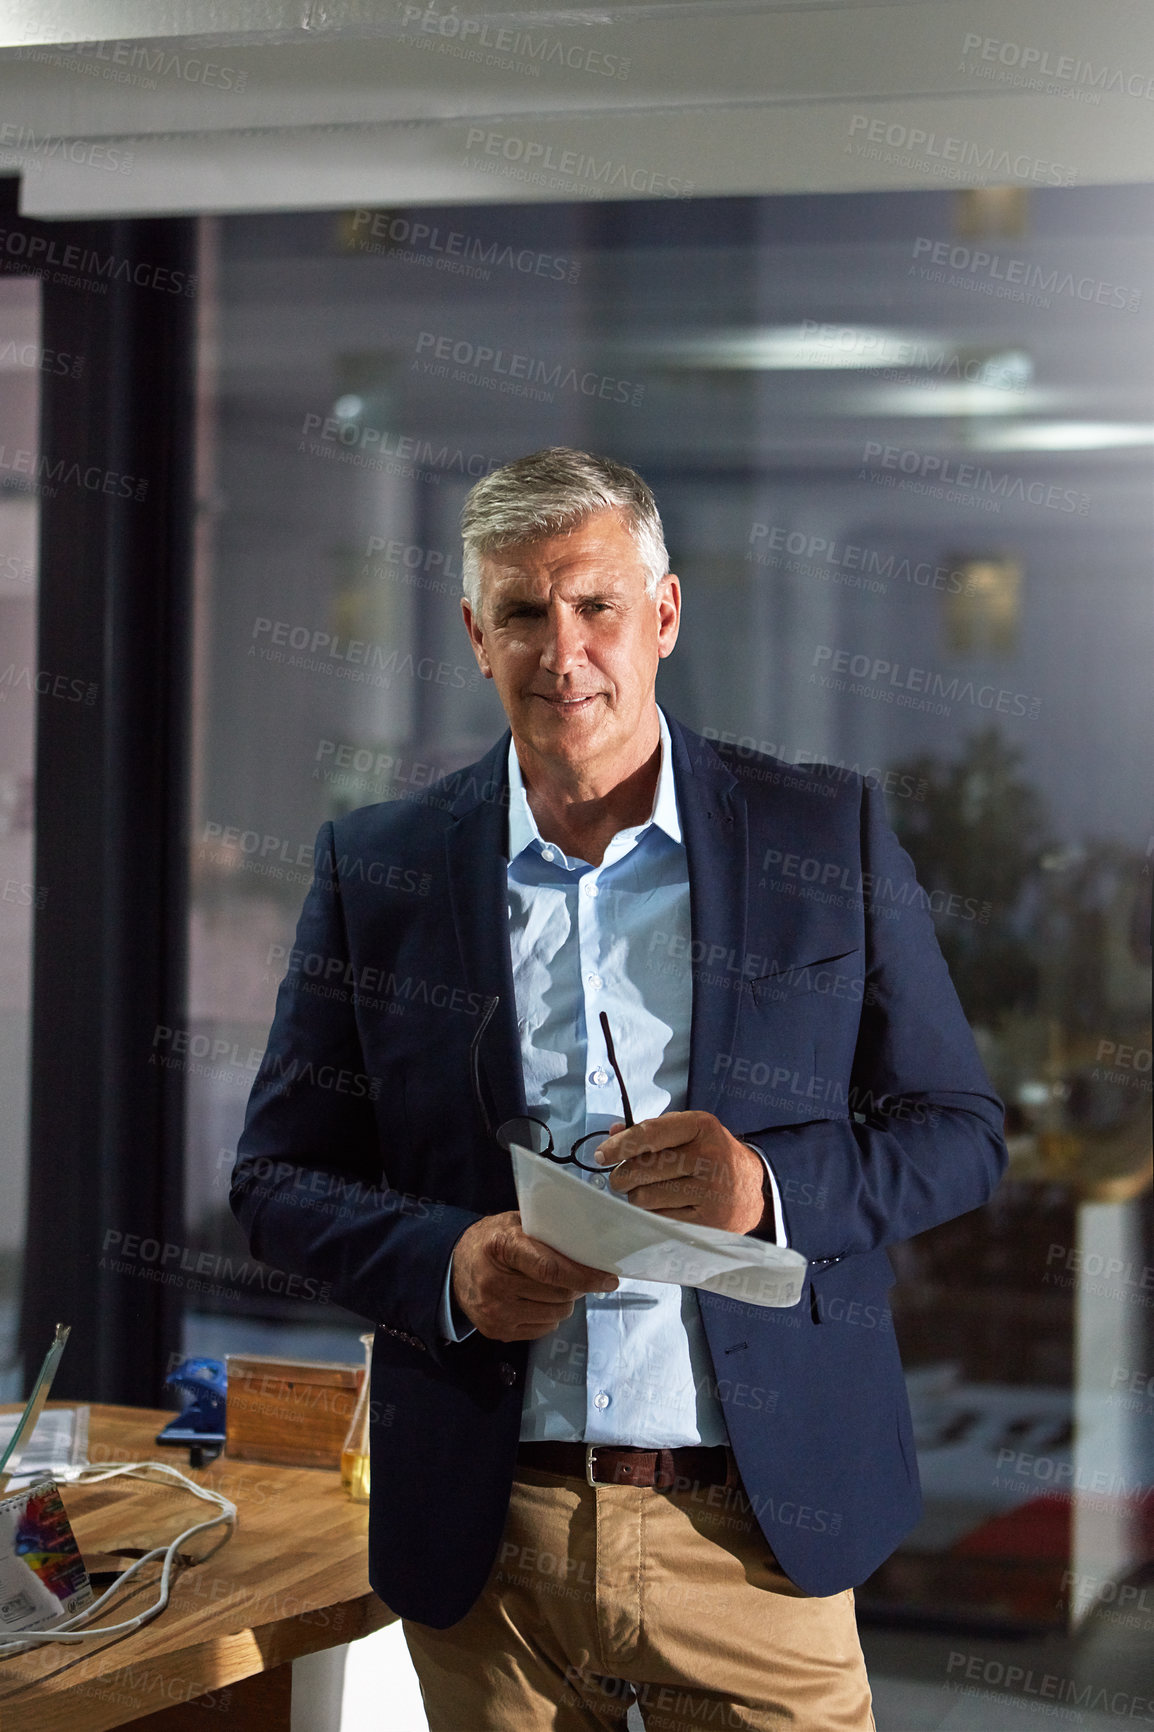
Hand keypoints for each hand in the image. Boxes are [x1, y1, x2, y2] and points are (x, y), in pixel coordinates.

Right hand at [450, 1210, 618, 1340]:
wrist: (454, 1267)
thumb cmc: (491, 1241)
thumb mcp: (514, 1224)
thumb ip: (546, 1233)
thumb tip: (589, 1247)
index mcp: (502, 1247)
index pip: (550, 1269)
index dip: (584, 1276)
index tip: (608, 1279)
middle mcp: (495, 1283)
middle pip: (559, 1294)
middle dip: (577, 1286)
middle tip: (577, 1275)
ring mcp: (495, 1311)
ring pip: (556, 1314)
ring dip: (564, 1302)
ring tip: (555, 1287)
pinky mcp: (497, 1331)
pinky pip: (544, 1329)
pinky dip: (550, 1316)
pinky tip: (538, 1300)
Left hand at [595, 1112, 766, 1234]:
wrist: (752, 1190)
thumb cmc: (710, 1156)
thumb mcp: (688, 1133)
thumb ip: (650, 1131)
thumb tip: (612, 1133)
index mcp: (702, 1126)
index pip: (649, 1134)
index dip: (619, 1145)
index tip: (601, 1155)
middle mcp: (709, 1156)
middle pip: (642, 1169)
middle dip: (623, 1176)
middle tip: (622, 1179)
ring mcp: (711, 1191)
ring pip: (645, 1197)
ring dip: (637, 1197)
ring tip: (648, 1192)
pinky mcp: (709, 1221)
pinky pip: (659, 1219)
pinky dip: (652, 1214)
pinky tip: (663, 1207)